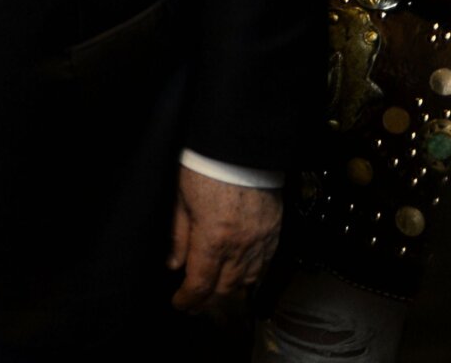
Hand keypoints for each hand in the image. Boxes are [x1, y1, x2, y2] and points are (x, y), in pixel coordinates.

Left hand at [167, 167, 280, 314]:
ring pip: (248, 280)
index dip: (188, 299)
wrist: (242, 145)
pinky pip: (265, 264)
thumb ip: (179, 236)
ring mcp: (261, 240)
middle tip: (194, 304)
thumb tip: (175, 264)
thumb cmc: (206, 166)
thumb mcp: (181, 199)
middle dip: (208, 300)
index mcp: (213, 238)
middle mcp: (240, 246)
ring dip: (230, 291)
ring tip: (216, 294)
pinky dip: (251, 275)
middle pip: (225, 288)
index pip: (200, 283)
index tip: (179, 304)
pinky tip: (242, 277)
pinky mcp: (275, 232)